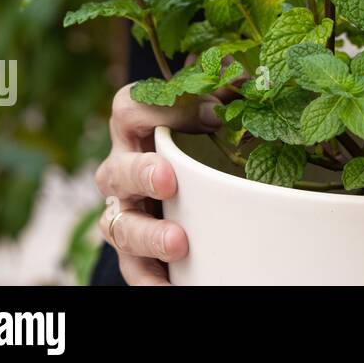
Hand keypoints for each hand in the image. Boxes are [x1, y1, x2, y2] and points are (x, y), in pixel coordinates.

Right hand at [95, 84, 221, 285]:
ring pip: (119, 224)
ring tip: (180, 242)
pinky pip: (134, 270)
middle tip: (169, 179)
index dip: (162, 107)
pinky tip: (173, 288)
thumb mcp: (213, 110)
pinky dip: (151, 282)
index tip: (209, 112)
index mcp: (137, 128)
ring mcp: (126, 211)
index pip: (129, 106)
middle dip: (140, 174)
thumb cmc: (200, 136)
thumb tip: (248, 74)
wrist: (191, 185)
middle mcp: (122, 169)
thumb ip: (227, 92)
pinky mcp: (135, 252)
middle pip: (115, 169)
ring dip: (147, 235)